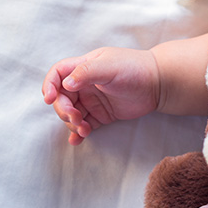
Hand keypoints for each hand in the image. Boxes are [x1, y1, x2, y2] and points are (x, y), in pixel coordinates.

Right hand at [42, 47, 160, 144]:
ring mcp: (93, 100)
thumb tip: (65, 84)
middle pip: (62, 98)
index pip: (58, 74)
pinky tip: (78, 140)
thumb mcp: (109, 66)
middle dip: (64, 110)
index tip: (49, 99)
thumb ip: (86, 72)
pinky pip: (84, 125)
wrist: (158, 84)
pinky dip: (78, 133)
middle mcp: (85, 84)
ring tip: (85, 129)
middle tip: (76, 118)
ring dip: (72, 124)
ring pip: (71, 113)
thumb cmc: (135, 69)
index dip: (49, 85)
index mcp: (84, 67)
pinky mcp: (101, 115)